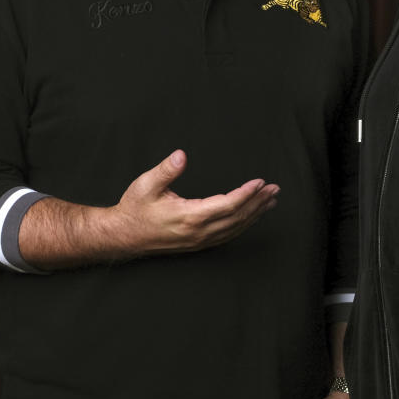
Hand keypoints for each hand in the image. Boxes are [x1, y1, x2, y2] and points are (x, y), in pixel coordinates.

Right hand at [19, 149, 279, 266]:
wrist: (123, 236)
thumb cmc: (134, 208)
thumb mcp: (146, 185)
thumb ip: (166, 170)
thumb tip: (182, 154)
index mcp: (189, 217)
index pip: (227, 205)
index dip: (246, 194)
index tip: (261, 182)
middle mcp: (199, 232)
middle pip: (237, 217)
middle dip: (258, 203)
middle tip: (275, 189)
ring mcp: (200, 240)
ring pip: (235, 228)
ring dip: (255, 214)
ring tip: (271, 201)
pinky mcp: (198, 243)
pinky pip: (228, 235)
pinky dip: (244, 224)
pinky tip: (252, 216)